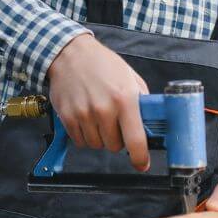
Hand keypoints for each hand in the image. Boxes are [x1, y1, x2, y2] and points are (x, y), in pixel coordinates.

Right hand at [46, 34, 150, 170]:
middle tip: (115, 123)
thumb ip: (141, 101)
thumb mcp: (130, 77)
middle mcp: (104, 109)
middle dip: (118, 139)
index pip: (135, 140)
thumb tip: (150, 124)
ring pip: (97, 145)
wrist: (70, 54)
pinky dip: (85, 135)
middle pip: (115, 146)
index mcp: (124, 99)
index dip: (140, 157)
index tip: (142, 164)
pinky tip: (86, 118)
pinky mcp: (67, 117)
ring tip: (99, 118)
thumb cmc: (102, 64)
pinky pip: (80, 141)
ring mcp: (84, 114)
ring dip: (100, 137)